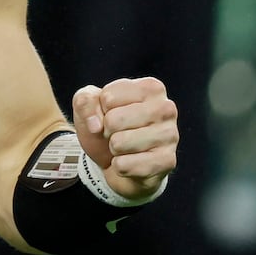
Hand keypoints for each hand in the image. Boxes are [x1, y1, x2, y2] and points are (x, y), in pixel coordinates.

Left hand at [72, 76, 177, 200]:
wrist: (116, 161)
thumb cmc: (107, 126)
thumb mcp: (89, 106)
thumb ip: (85, 101)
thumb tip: (96, 125)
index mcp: (151, 88)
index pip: (108, 97)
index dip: (101, 110)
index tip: (111, 114)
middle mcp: (166, 108)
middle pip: (114, 120)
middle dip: (107, 131)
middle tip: (118, 134)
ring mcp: (170, 135)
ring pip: (119, 143)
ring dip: (114, 149)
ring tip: (125, 147)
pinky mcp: (167, 162)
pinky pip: (125, 165)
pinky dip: (119, 167)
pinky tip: (131, 163)